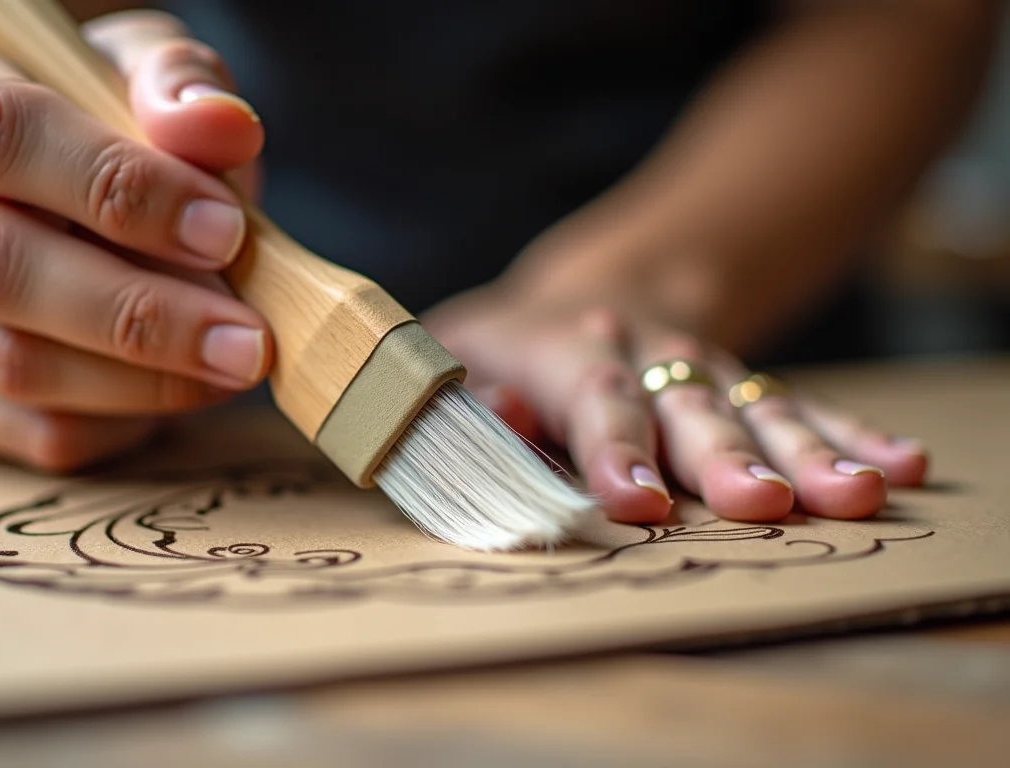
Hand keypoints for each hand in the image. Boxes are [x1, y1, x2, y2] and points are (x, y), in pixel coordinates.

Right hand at [0, 11, 269, 470]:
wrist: (50, 179)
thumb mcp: (144, 70)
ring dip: (139, 381)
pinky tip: (179, 394)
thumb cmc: (105, 117)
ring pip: (8, 364)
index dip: (119, 189)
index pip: (0, 135)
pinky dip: (118, 424)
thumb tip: (219, 129)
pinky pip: (27, 431)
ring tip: (232, 366)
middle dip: (139, 314)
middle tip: (247, 339)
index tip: (224, 231)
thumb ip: (180, 84)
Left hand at [422, 281, 928, 524]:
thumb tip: (498, 416)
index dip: (613, 446)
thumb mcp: (456, 354)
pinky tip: (900, 465)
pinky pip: (798, 405)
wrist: (587, 287)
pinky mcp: (741, 382)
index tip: (640, 501)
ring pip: (754, 405)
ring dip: (803, 450)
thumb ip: (464, 394)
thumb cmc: (503, 346)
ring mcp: (701, 364)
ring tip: (854, 493)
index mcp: (558, 345)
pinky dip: (848, 434)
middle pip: (686, 402)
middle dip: (725, 454)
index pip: (589, 394)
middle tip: (762, 502)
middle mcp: (640, 349)